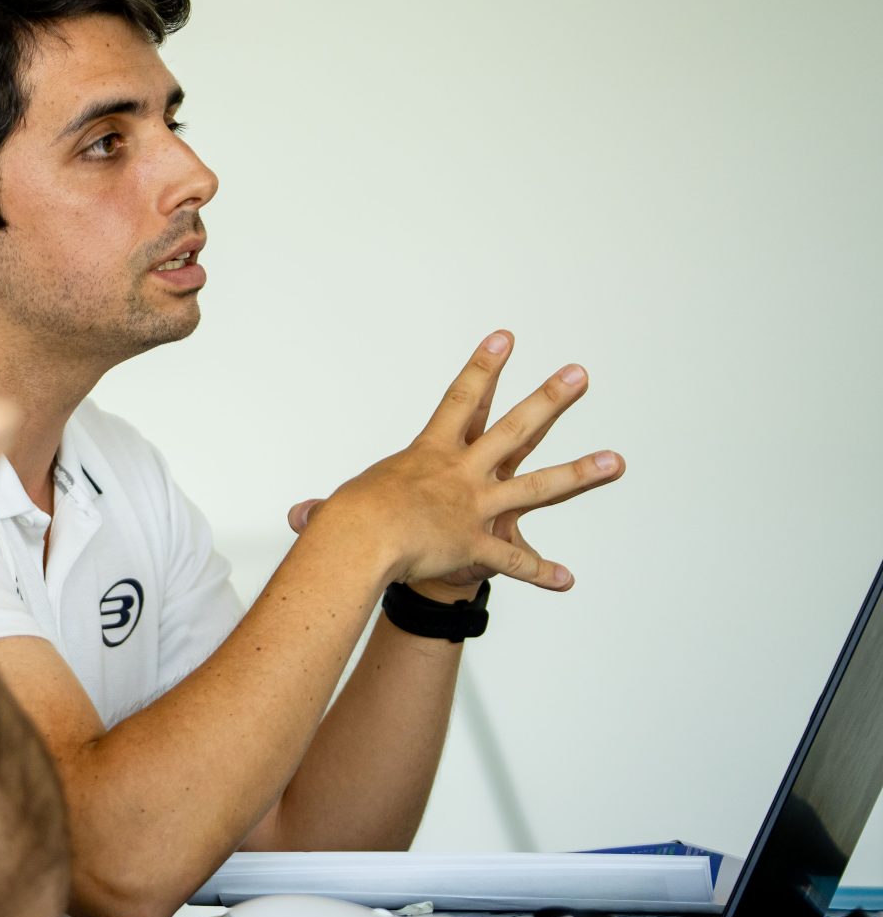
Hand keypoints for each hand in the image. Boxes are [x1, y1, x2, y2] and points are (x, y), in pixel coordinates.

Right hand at [285, 331, 623, 591]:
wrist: (359, 540)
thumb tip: (302, 518)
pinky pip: (514, 560)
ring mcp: (474, 506)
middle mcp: (460, 473)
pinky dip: (540, 572)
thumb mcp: (339, 507)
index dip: (483, 367)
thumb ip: (327, 511)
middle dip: (549, 400)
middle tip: (579, 375)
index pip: (460, 401)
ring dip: (578, 474)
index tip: (504, 338)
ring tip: (614, 461)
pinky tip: (567, 579)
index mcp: (429, 454)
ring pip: (536, 486)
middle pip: (514, 429)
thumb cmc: (345, 520)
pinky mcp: (477, 543)